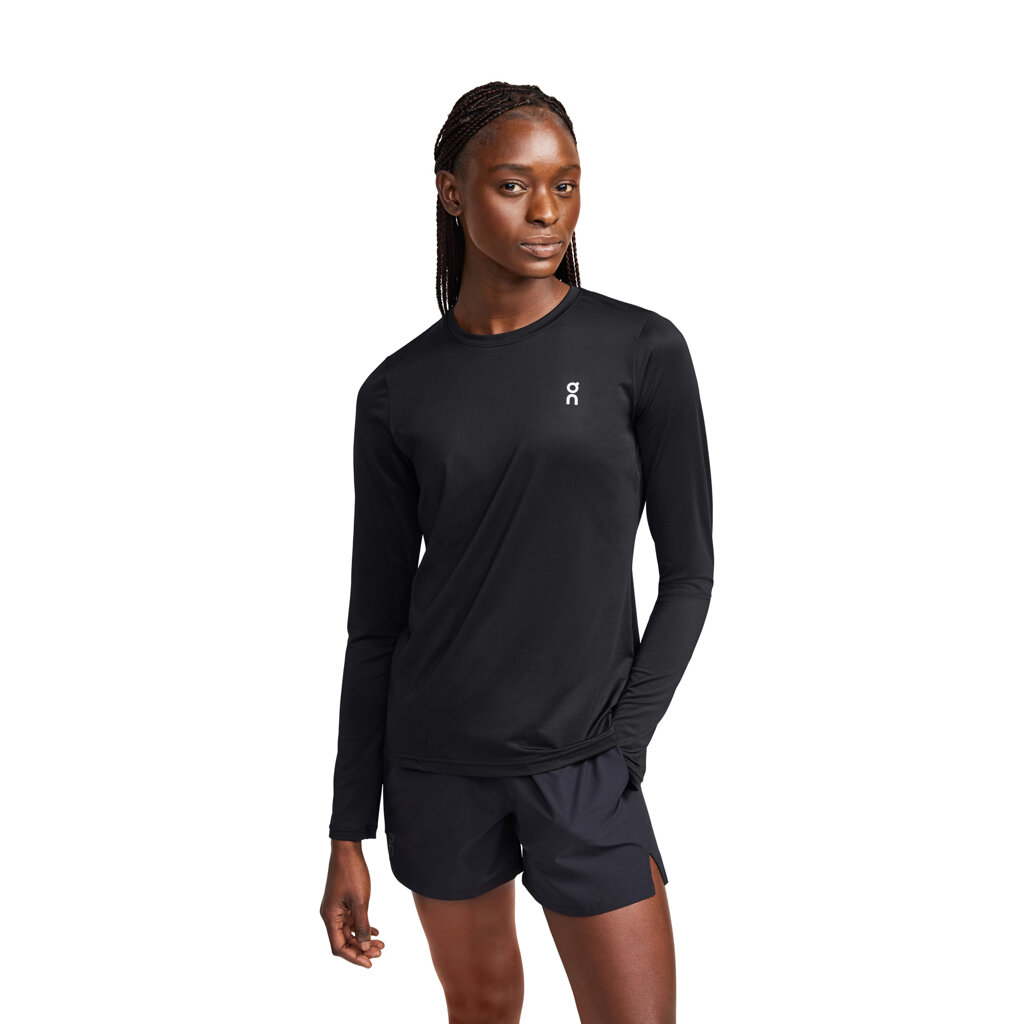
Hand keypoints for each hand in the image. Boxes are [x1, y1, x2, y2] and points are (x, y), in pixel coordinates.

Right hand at [320, 841, 384, 967]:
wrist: (348, 850)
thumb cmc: (352, 873)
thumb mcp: (360, 901)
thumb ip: (362, 926)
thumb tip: (363, 947)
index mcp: (330, 917)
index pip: (339, 946)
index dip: (353, 957)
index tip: (369, 963)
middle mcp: (330, 915)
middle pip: (344, 941)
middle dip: (361, 949)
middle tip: (380, 953)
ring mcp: (335, 909)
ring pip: (349, 932)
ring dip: (363, 939)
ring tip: (381, 944)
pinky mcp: (342, 902)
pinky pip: (351, 921)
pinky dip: (362, 927)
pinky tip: (376, 932)